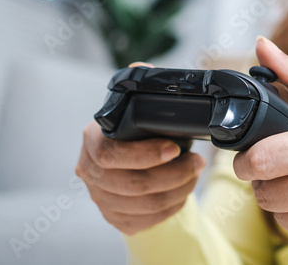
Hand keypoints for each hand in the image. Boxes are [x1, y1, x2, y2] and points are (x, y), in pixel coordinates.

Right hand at [76, 63, 205, 235]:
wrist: (131, 162)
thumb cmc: (136, 131)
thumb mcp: (137, 106)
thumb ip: (140, 86)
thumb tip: (142, 69)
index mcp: (92, 141)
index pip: (109, 155)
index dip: (143, 154)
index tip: (174, 147)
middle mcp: (90, 172)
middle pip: (133, 185)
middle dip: (174, 174)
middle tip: (197, 162)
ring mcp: (101, 199)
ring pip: (146, 205)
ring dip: (179, 189)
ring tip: (195, 172)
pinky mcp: (116, 219)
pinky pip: (149, 219)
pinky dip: (174, 205)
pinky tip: (184, 190)